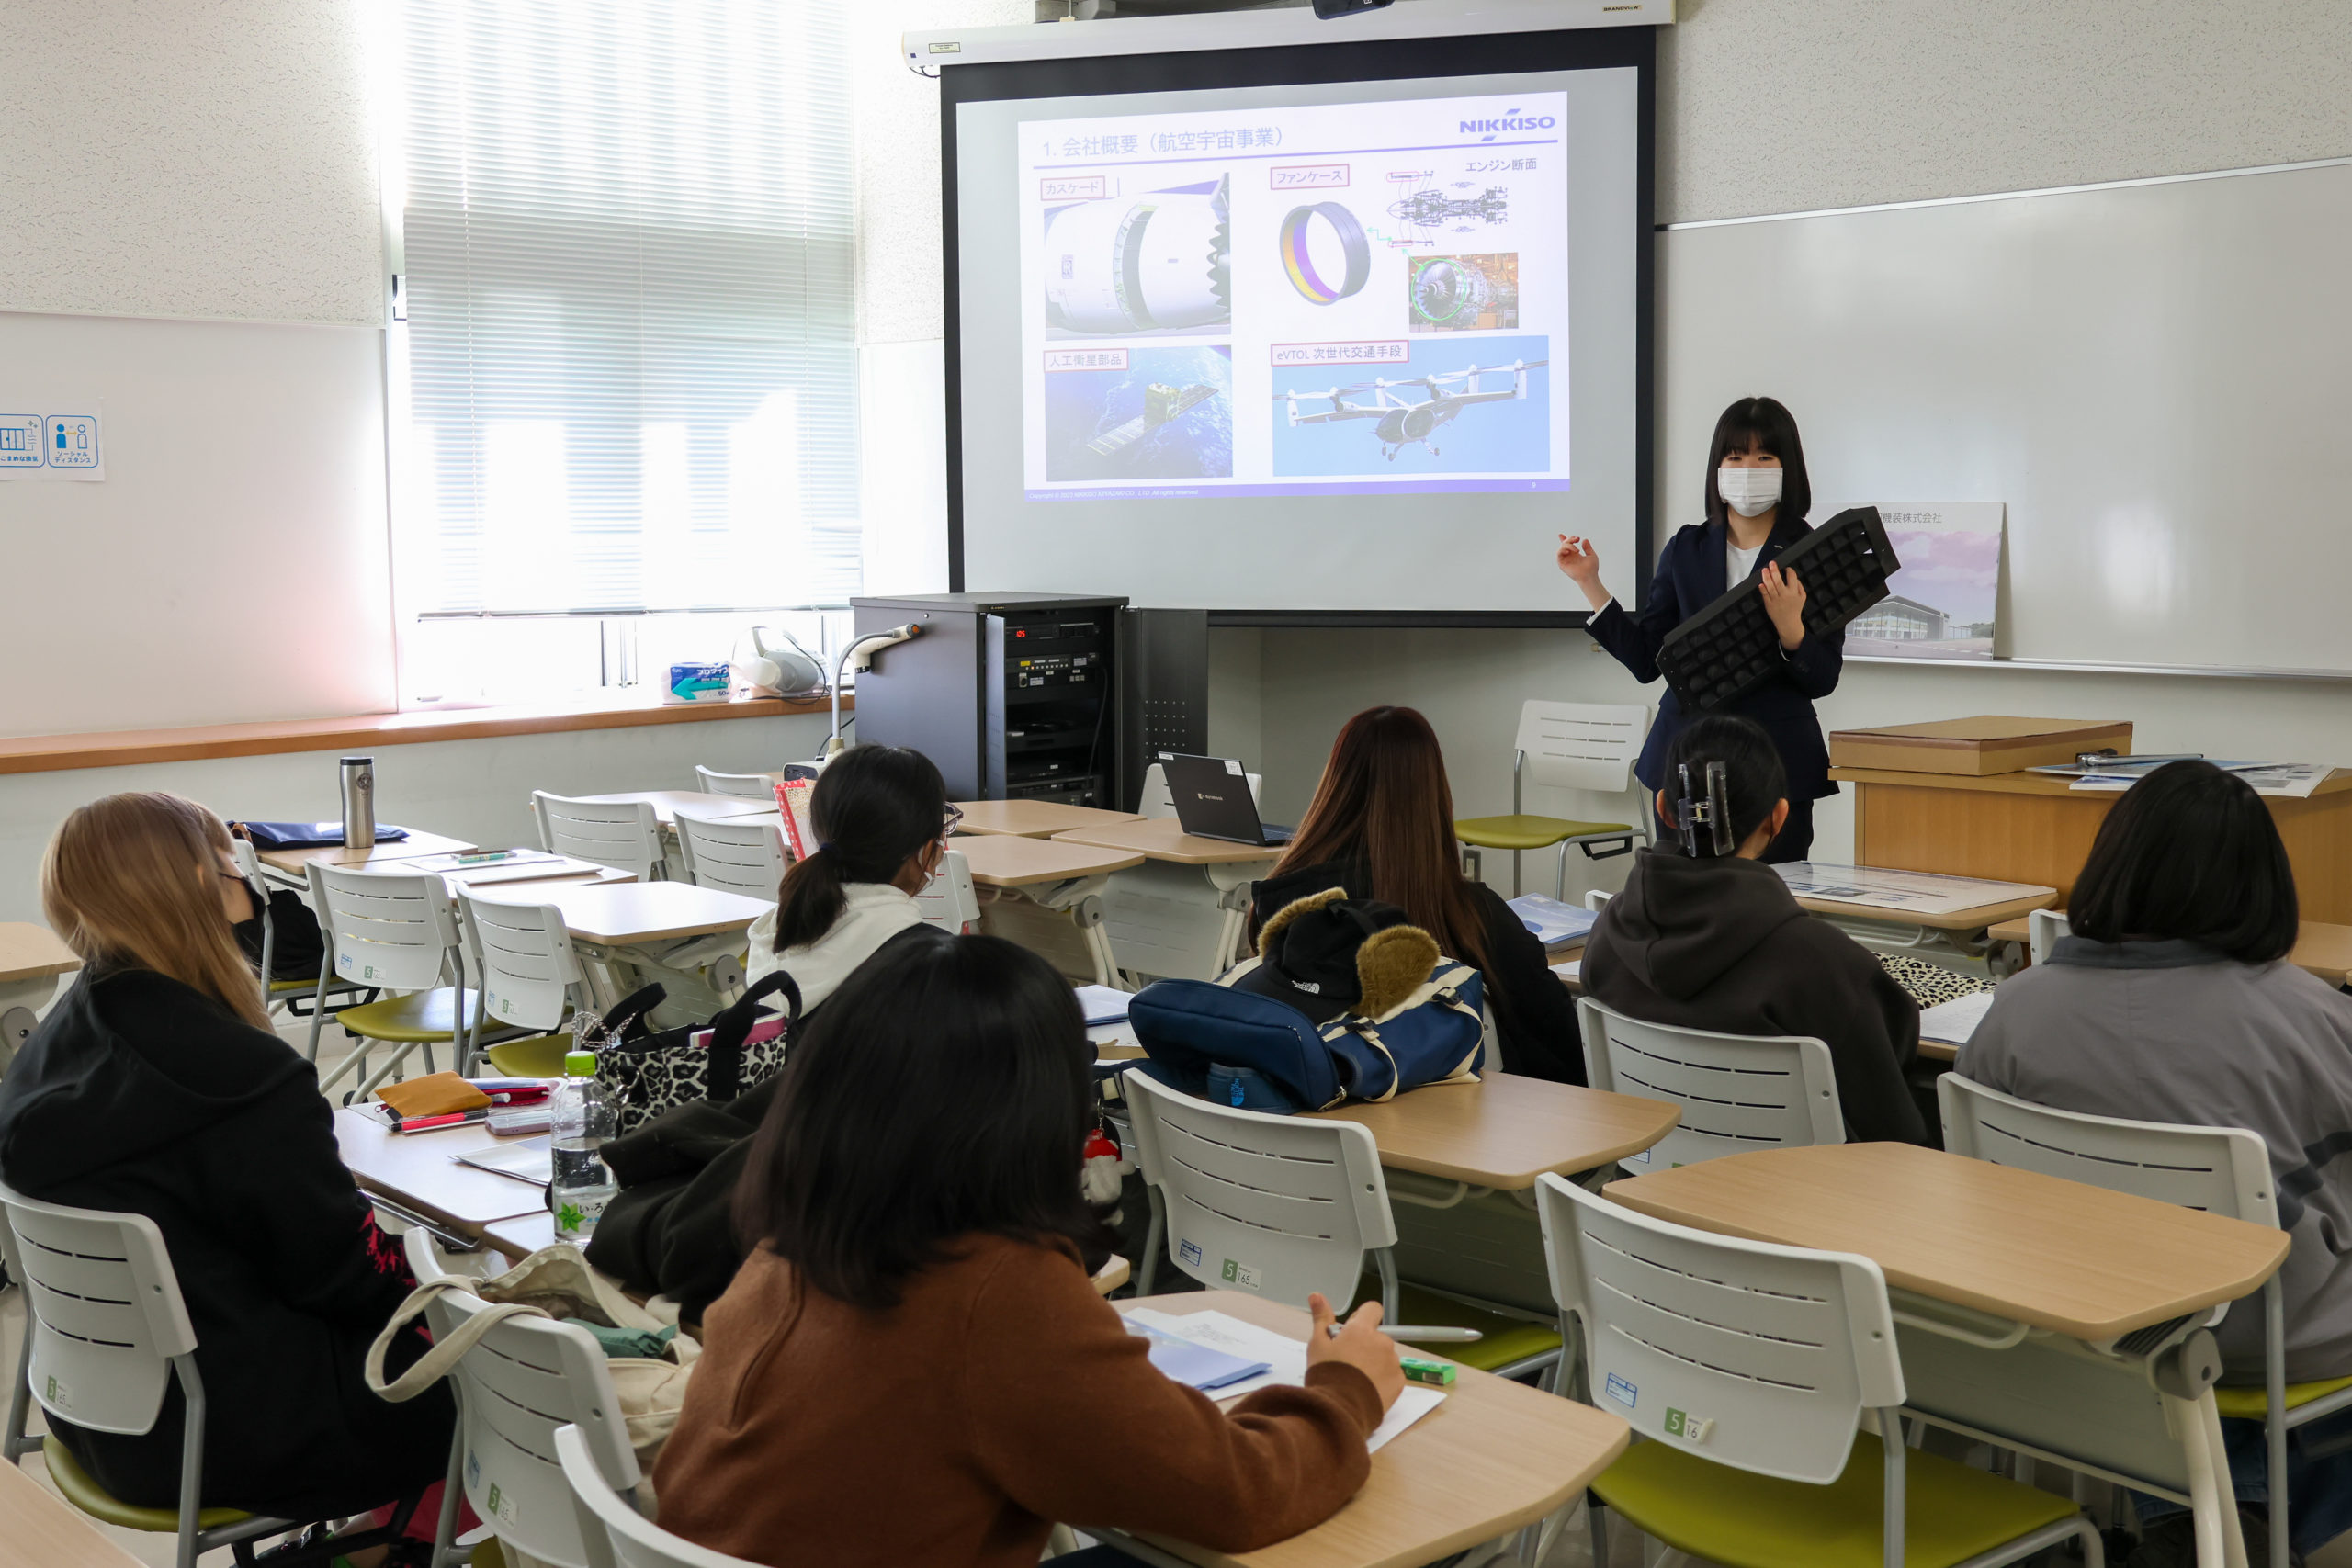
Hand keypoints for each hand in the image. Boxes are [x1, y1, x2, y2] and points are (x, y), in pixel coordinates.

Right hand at [1306, 1292, 1404, 1412]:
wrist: (1340, 1410)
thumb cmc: (1327, 1375)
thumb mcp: (1317, 1344)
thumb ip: (1321, 1317)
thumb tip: (1316, 1295)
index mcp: (1362, 1329)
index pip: (1372, 1309)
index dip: (1362, 1318)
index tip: (1352, 1331)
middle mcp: (1382, 1342)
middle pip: (1377, 1336)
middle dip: (1366, 1344)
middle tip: (1348, 1361)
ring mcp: (1393, 1362)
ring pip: (1385, 1355)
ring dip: (1375, 1361)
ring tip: (1357, 1378)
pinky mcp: (1399, 1381)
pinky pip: (1393, 1373)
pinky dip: (1383, 1378)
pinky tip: (1367, 1388)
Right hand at [1555, 535, 1611, 613]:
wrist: (1589, 576)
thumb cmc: (1591, 568)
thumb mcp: (1591, 555)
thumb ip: (1587, 547)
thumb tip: (1584, 539)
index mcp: (1575, 554)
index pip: (1567, 545)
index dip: (1564, 539)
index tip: (1561, 535)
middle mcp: (1569, 556)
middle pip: (1564, 544)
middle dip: (1570, 539)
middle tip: (1577, 539)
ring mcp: (1565, 560)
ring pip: (1561, 548)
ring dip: (1568, 545)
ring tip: (1576, 549)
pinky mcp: (1562, 564)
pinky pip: (1558, 554)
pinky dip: (1562, 550)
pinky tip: (1569, 551)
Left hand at [1759, 561, 1806, 649]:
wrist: (1788, 623)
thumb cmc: (1795, 609)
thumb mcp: (1802, 597)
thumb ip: (1800, 586)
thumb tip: (1795, 577)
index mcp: (1794, 592)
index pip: (1792, 578)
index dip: (1789, 571)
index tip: (1786, 568)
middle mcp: (1785, 595)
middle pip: (1778, 581)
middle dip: (1774, 571)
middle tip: (1771, 563)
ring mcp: (1776, 600)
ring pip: (1770, 587)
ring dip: (1767, 577)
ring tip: (1764, 570)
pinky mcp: (1769, 604)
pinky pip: (1765, 595)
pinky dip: (1762, 589)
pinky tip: (1761, 583)